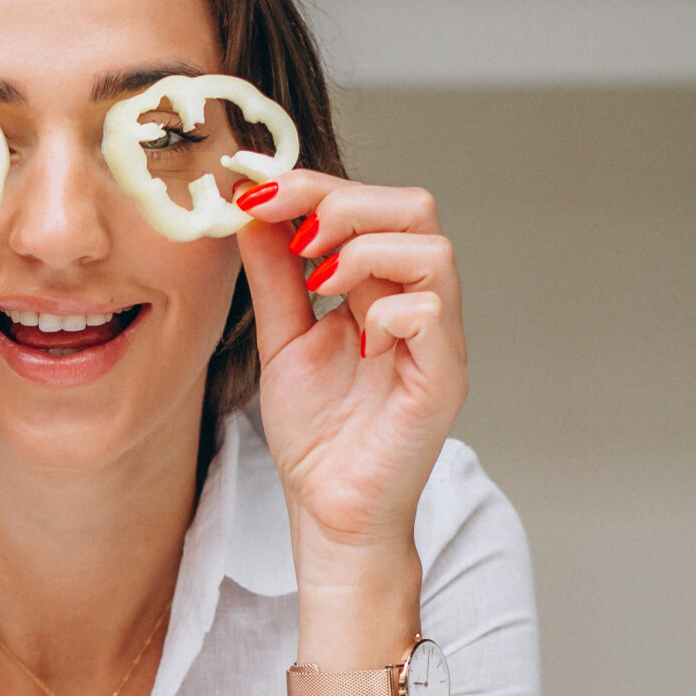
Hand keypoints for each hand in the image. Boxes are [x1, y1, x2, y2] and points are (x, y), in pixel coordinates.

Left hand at [231, 172, 466, 565]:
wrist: (327, 510)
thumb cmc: (317, 433)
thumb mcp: (280, 337)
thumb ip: (274, 274)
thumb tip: (253, 207)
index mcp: (382, 287)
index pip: (369, 204)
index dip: (313, 185)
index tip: (253, 187)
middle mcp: (417, 303)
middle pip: (414, 208)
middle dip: (344, 204)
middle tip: (294, 236)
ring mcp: (435, 340)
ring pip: (432, 249)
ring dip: (364, 249)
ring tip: (317, 281)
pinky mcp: (442, 378)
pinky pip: (433, 312)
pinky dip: (388, 307)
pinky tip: (355, 335)